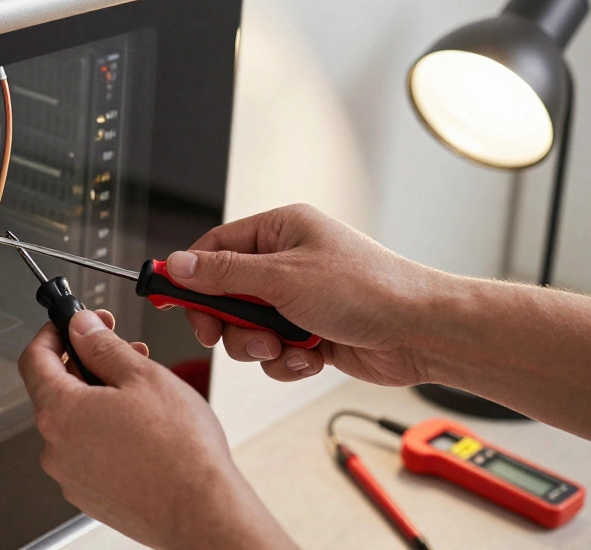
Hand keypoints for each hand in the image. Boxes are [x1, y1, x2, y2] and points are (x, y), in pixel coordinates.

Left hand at [18, 310, 293, 549]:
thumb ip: (103, 345)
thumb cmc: (180, 451)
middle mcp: (56, 449)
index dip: (51, 333)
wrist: (202, 512)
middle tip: (122, 351)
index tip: (69, 325)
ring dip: (101, 399)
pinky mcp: (90, 496)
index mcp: (60, 413)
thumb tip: (81, 327)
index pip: (33, 360)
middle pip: (57, 391)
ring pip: (76, 423)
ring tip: (143, 394)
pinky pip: (89, 453)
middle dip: (88, 364)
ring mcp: (71, 477)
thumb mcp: (142, 376)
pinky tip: (142, 430)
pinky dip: (107, 433)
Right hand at [170, 203, 439, 385]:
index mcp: (280, 231)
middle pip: (225, 292)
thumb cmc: (367, 290)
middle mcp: (287, 262)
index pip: (215, 246)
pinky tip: (310, 356)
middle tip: (222, 334)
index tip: (169, 297)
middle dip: (228, 320)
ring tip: (285, 346)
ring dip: (259, 345)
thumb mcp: (283, 278)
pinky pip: (273, 350)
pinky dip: (286, 359)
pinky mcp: (310, 332)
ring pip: (247, 328)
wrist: (421, 332)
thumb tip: (178, 265)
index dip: (190, 274)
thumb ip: (224, 273)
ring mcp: (298, 299)